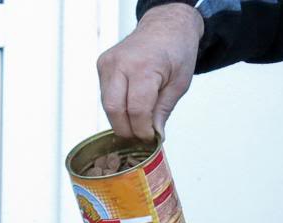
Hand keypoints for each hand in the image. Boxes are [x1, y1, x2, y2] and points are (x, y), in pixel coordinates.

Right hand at [97, 4, 203, 141]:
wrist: (166, 24)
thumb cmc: (176, 50)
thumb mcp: (179, 84)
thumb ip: (163, 111)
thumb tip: (153, 136)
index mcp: (144, 66)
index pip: (136, 110)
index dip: (142, 130)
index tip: (149, 138)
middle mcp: (121, 63)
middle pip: (115, 110)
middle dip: (127, 129)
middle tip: (140, 136)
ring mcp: (108, 63)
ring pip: (107, 106)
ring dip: (121, 119)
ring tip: (137, 122)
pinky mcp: (102, 65)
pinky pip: (106, 96)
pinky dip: (117, 107)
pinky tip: (130, 106)